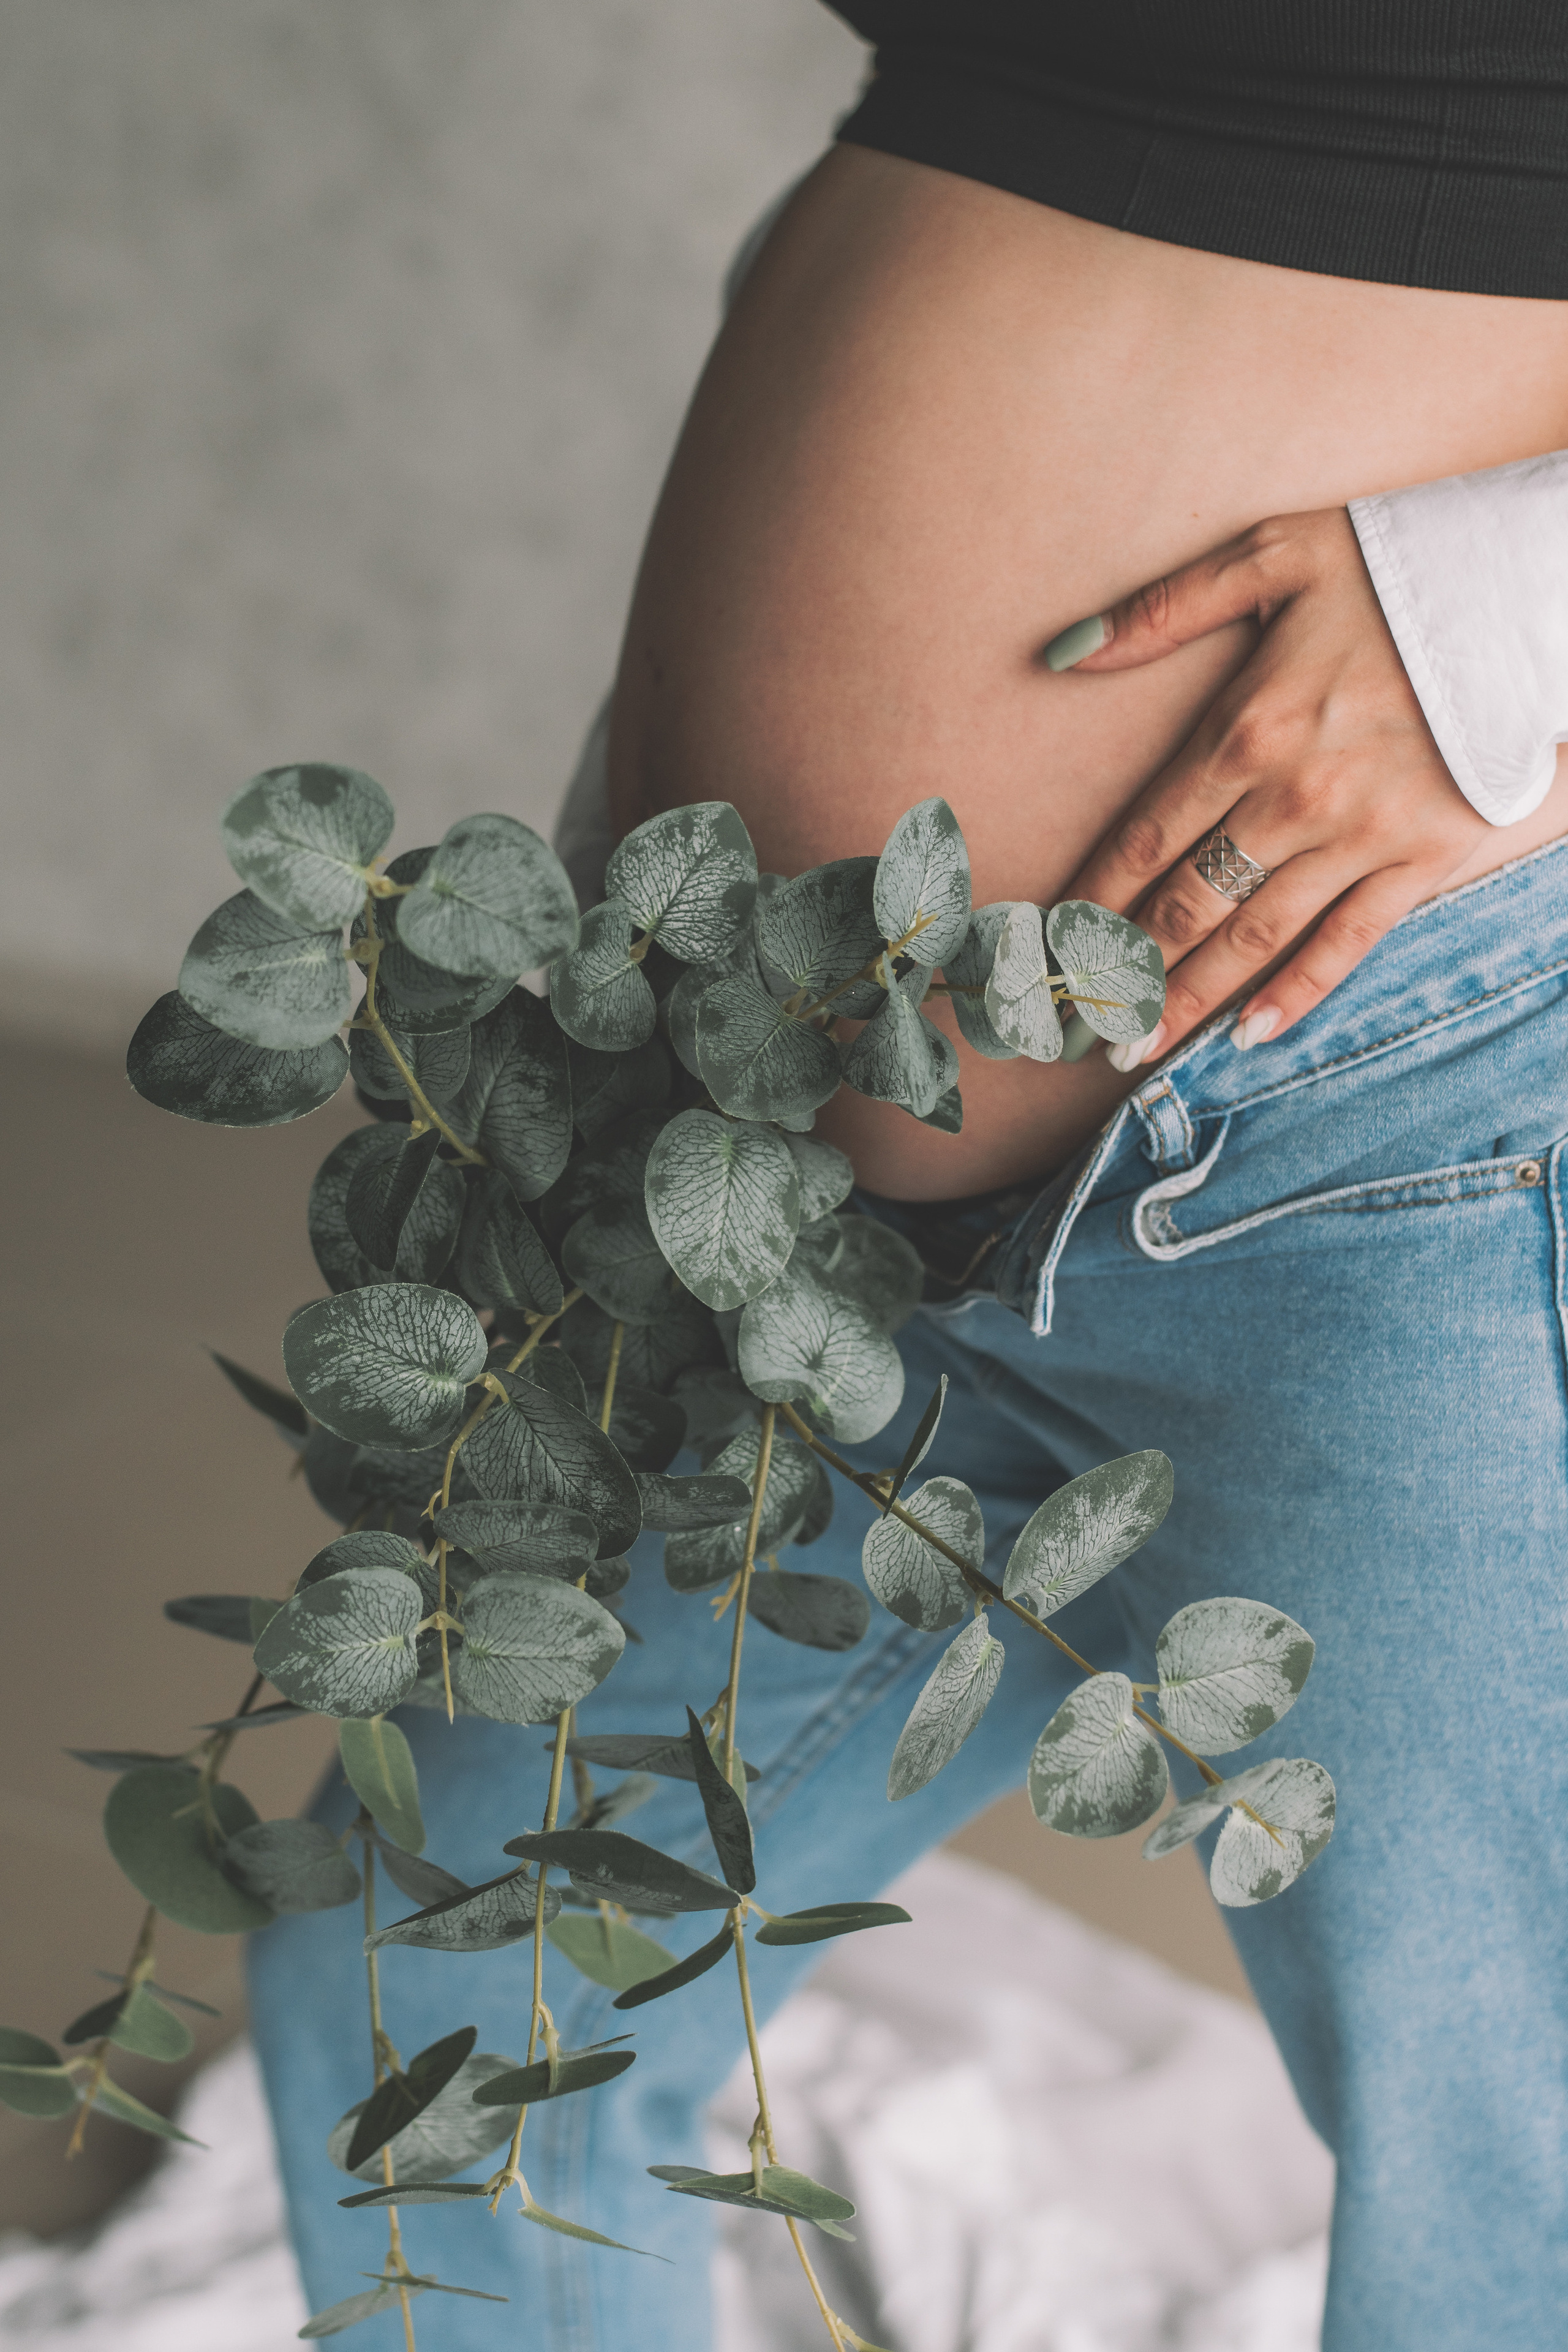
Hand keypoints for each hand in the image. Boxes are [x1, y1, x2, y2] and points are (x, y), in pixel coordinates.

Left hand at [1052, 507, 1489, 1065]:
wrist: (1529, 587)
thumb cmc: (1396, 565)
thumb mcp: (1272, 554)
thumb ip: (1165, 608)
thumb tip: (1065, 651)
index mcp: (1245, 729)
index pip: (1142, 840)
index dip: (1090, 905)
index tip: (1051, 952)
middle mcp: (1294, 797)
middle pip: (1186, 905)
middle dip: (1124, 971)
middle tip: (1079, 1025)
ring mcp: (1361, 836)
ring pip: (1254, 937)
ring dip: (1188, 1000)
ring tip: (1135, 1048)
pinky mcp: (1423, 859)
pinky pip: (1347, 943)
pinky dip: (1296, 994)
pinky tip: (1247, 1036)